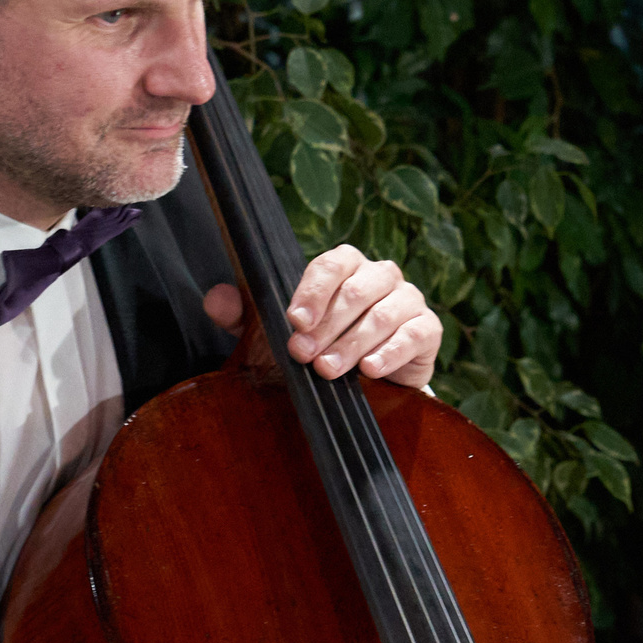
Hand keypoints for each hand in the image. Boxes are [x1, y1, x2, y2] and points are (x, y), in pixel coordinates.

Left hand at [198, 244, 443, 388]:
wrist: (372, 377)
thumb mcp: (278, 331)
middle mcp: (380, 276)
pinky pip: (414, 334)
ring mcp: (408, 299)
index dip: (312, 291)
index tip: (295, 320)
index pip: (331, 265)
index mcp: (345, 266)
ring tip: (329, 370)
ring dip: (353, 344)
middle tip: (304, 355)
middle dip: (328, 325)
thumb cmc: (322, 343)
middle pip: (357, 289)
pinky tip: (371, 370)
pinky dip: (390, 353)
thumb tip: (215, 299)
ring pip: (384, 314)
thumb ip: (245, 314)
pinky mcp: (428, 329)